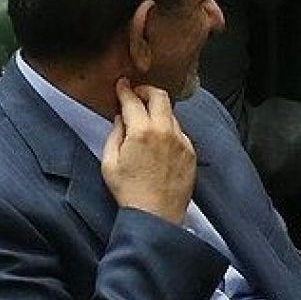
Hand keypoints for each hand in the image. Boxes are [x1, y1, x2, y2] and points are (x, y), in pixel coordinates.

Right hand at [102, 78, 196, 224]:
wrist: (156, 214)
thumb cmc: (128, 191)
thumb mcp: (109, 163)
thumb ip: (115, 134)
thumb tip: (122, 118)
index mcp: (141, 132)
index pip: (133, 100)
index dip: (125, 89)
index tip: (121, 85)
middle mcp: (164, 131)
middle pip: (160, 96)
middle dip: (147, 90)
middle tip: (137, 94)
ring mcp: (181, 140)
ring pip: (171, 114)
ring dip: (158, 111)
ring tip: (147, 121)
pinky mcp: (190, 151)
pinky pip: (179, 132)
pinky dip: (169, 130)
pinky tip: (160, 141)